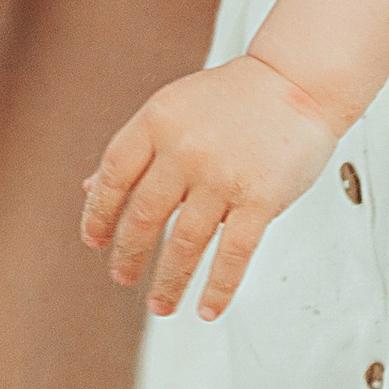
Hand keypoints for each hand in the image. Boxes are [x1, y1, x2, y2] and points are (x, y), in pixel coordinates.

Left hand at [81, 55, 346, 317]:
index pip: (114, 175)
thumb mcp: (172, 110)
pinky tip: (207, 308)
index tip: (94, 241)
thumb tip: (90, 188)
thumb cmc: (235, 97)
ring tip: (160, 305)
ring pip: (185, 243)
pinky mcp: (261, 197)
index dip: (98, 212)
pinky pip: (234, 254)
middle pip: (144, 215)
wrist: (298, 81)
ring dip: (168, 282)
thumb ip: (136, 149)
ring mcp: (223, 175)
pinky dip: (218, 287)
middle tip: (123, 277)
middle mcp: (185, 148)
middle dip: (129, 254)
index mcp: (157, 121)